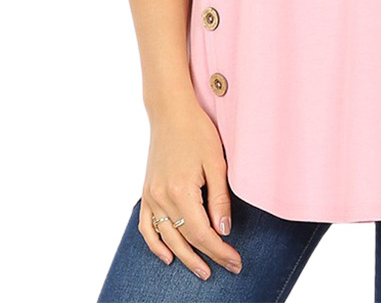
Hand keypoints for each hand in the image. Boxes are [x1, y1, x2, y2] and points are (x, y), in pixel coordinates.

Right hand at [138, 101, 243, 279]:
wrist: (170, 111)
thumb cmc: (197, 131)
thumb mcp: (216, 162)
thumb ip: (220, 199)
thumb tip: (224, 231)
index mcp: (181, 190)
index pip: (202, 233)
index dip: (219, 251)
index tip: (235, 262)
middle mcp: (162, 197)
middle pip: (185, 239)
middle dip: (207, 258)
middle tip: (228, 268)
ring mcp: (151, 195)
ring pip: (166, 238)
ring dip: (184, 257)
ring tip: (202, 270)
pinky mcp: (146, 191)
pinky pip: (146, 226)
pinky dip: (155, 244)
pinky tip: (167, 256)